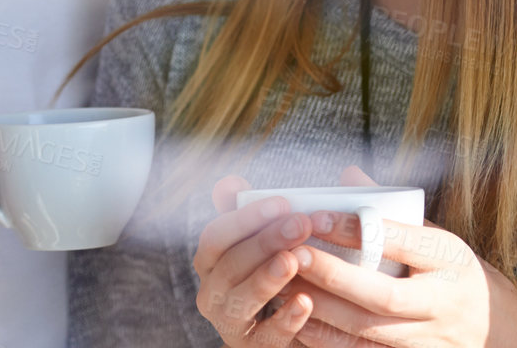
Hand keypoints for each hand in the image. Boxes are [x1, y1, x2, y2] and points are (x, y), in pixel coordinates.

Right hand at [193, 173, 320, 345]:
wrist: (292, 323)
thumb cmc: (276, 267)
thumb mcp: (265, 237)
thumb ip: (251, 211)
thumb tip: (228, 182)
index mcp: (211, 262)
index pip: (216, 236)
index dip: (246, 218)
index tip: (282, 202)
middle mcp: (213, 293)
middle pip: (229, 266)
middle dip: (264, 242)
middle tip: (299, 224)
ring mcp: (231, 324)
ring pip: (241, 302)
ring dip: (266, 279)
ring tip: (292, 260)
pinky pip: (267, 338)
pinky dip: (285, 320)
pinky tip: (305, 301)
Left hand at [284, 167, 516, 347]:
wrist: (497, 332)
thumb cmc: (456, 275)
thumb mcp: (438, 238)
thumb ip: (393, 214)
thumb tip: (349, 175)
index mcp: (451, 260)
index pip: (400, 242)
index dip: (356, 230)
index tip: (317, 216)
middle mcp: (444, 304)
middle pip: (383, 295)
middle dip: (333, 275)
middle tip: (292, 253)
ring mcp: (431, 341)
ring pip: (369, 332)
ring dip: (323, 311)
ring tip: (286, 287)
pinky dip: (330, 342)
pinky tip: (301, 324)